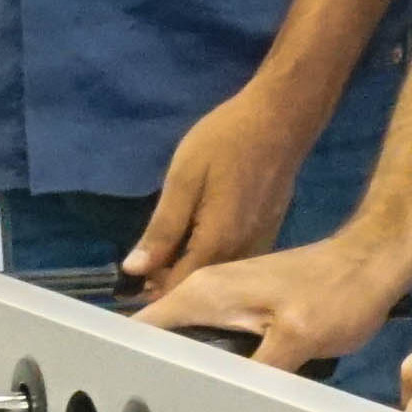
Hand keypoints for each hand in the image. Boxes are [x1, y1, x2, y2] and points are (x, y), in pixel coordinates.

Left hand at [122, 84, 327, 294]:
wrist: (280, 119)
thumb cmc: (226, 141)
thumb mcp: (183, 179)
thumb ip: (162, 229)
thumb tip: (134, 270)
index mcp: (217, 244)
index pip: (180, 290)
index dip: (153, 292)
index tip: (132, 283)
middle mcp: (243, 255)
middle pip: (204, 290)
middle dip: (173, 286)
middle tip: (147, 268)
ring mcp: (262, 246)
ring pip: (224, 280)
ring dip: (196, 276)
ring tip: (170, 259)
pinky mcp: (270, 233)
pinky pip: (239, 264)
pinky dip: (217, 265)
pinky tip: (202, 248)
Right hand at [143, 224, 411, 374]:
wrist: (373, 263)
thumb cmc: (337, 295)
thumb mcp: (296, 340)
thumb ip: (253, 372)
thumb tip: (220, 404)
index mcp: (204, 292)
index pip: (143, 325)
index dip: (129, 359)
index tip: (128, 395)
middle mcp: (206, 289)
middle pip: (161, 335)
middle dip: (156, 371)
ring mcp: (226, 295)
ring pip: (188, 338)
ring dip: (187, 368)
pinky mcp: (245, 305)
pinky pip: (213, 337)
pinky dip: (213, 361)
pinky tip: (225, 390)